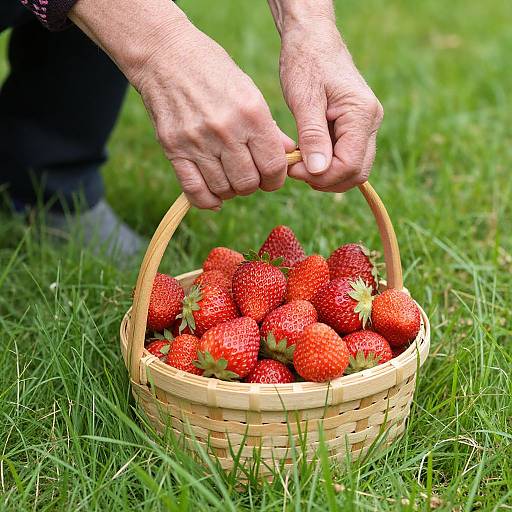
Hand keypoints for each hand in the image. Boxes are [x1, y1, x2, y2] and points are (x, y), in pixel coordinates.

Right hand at [70, 0, 295, 208]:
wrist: (165, 55)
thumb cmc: (213, 71)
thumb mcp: (249, 91)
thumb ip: (269, 128)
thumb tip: (289, 154)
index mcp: (251, 113)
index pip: (272, 166)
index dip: (276, 178)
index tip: (272, 176)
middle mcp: (225, 130)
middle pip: (248, 183)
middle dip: (254, 185)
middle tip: (250, 176)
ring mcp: (197, 141)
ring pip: (223, 189)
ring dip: (231, 191)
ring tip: (230, 178)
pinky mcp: (173, 149)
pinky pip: (194, 190)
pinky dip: (207, 201)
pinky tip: (215, 198)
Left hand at [279, 18, 383, 191]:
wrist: (313, 39)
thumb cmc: (306, 62)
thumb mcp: (304, 99)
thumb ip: (313, 136)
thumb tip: (318, 171)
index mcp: (361, 114)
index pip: (350, 165)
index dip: (322, 176)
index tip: (293, 169)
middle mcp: (371, 122)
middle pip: (356, 173)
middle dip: (326, 180)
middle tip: (295, 170)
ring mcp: (366, 125)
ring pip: (353, 168)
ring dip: (326, 175)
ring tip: (299, 163)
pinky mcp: (356, 127)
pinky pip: (346, 157)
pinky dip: (327, 164)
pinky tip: (306, 156)